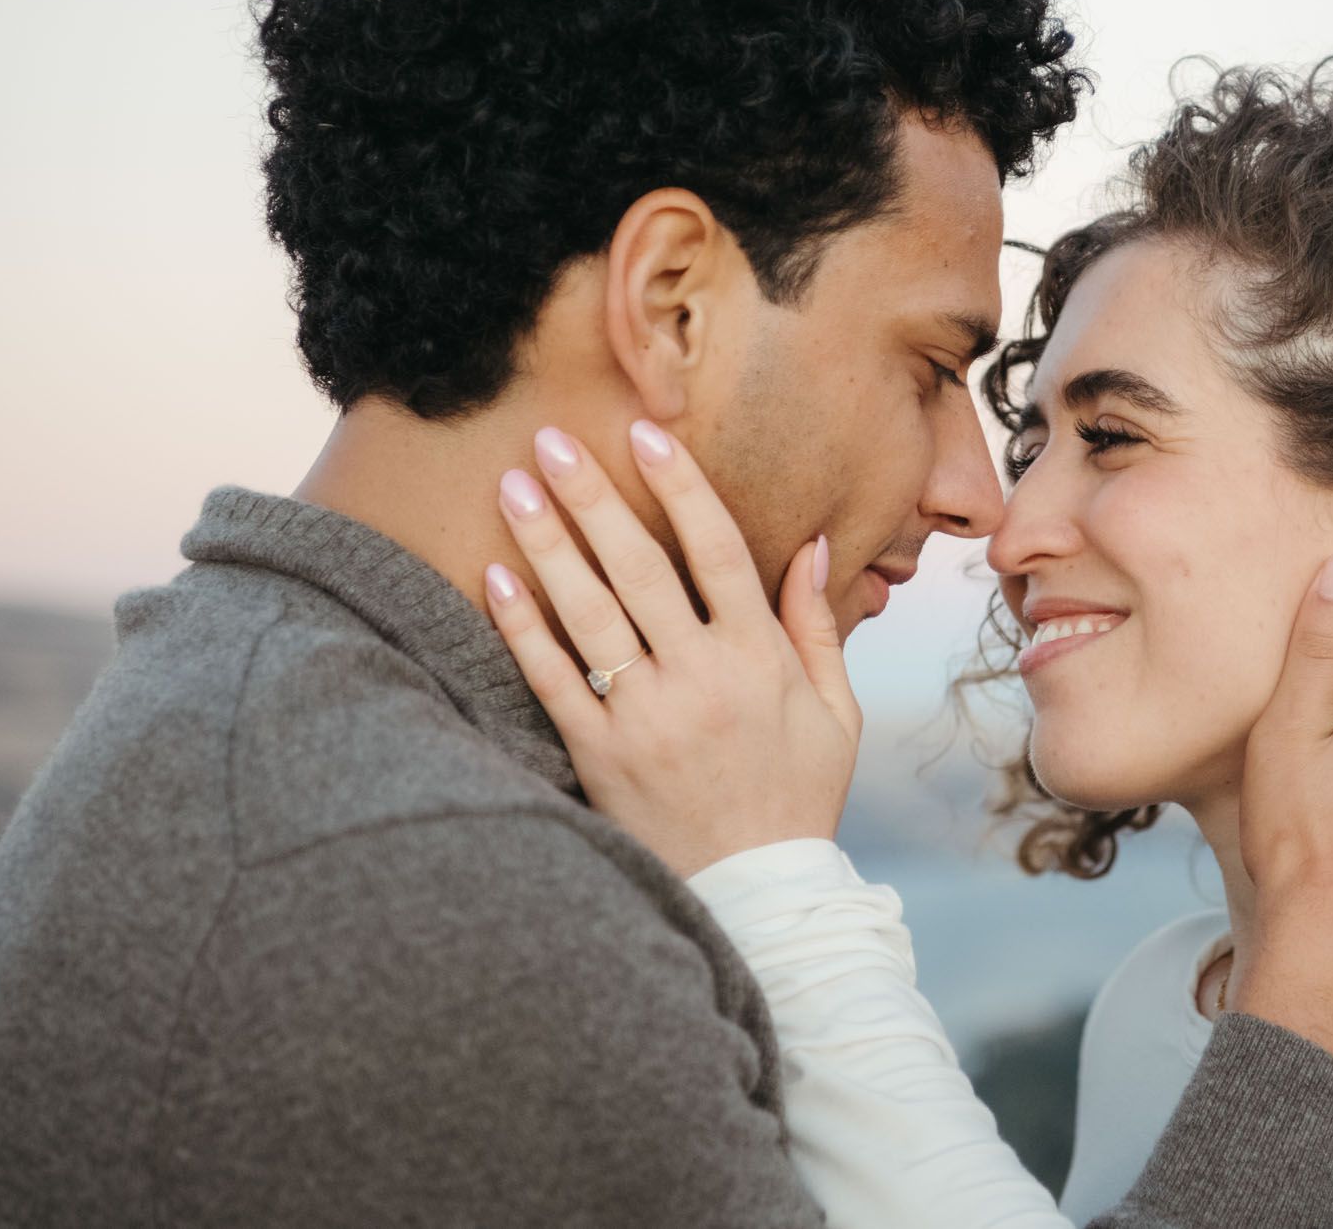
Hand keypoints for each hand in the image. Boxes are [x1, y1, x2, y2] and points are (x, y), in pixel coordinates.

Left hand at [483, 419, 862, 877]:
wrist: (757, 898)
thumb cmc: (798, 797)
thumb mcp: (836, 712)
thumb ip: (818, 627)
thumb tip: (812, 547)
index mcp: (759, 660)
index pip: (718, 552)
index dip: (681, 489)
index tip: (647, 434)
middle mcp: (701, 679)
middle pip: (639, 568)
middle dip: (592, 496)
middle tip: (551, 438)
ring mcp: (646, 718)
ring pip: (588, 614)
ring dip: (547, 543)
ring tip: (512, 487)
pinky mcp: (600, 757)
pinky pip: (553, 681)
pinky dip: (523, 628)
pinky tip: (496, 578)